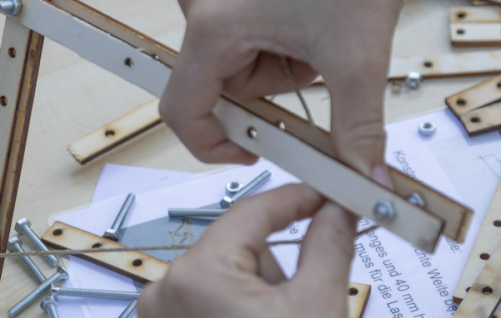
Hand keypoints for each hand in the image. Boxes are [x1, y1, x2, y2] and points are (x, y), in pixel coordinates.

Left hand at [138, 184, 355, 317]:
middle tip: (303, 301)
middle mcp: (165, 289)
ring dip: (261, 289)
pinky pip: (210, 294)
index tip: (328, 194)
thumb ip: (329, 246)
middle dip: (279, 263)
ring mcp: (161, 312)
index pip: (252, 210)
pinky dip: (241, 304)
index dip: (296, 199)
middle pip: (239, 243)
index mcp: (197, 275)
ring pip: (227, 271)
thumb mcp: (317, 307)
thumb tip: (338, 209)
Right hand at [158, 0, 475, 180]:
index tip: (250, 149)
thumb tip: (363, 179)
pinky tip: (305, 4)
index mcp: (213, 22)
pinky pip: (233, 14)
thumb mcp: (357, 60)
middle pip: (217, 76)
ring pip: (228, 47)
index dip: (212, 142)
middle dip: (267, 83)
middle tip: (314, 63)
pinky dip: (268, 24)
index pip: (183, 108)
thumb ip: (355, 131)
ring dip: (270, 54)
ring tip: (315, 27)